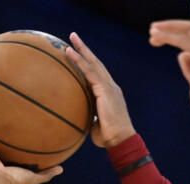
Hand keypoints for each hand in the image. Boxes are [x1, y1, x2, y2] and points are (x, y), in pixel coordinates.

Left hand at [66, 33, 135, 148]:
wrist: (120, 140)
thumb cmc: (108, 137)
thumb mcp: (95, 124)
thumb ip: (88, 117)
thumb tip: (76, 117)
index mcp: (109, 94)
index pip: (97, 74)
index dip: (88, 63)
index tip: (78, 53)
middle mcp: (111, 87)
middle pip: (96, 64)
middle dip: (85, 50)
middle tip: (74, 37)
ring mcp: (109, 87)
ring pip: (94, 64)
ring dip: (82, 49)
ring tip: (72, 37)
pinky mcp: (106, 90)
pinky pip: (89, 72)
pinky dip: (79, 61)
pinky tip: (69, 52)